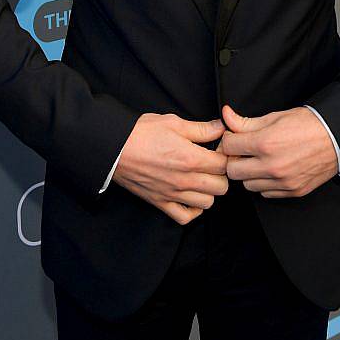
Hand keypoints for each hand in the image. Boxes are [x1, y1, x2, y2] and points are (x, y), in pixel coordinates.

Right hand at [113, 113, 229, 223]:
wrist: (114, 148)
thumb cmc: (141, 133)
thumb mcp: (173, 123)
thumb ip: (201, 128)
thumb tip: (222, 127)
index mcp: (191, 158)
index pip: (224, 164)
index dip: (226, 155)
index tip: (220, 149)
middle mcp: (185, 180)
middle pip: (221, 186)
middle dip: (221, 174)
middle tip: (212, 162)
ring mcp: (173, 194)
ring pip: (208, 203)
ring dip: (209, 191)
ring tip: (202, 177)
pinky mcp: (161, 203)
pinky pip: (186, 217)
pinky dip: (193, 210)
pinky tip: (191, 195)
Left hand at [217, 103, 337, 197]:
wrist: (337, 138)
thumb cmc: (308, 124)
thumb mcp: (275, 117)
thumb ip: (246, 122)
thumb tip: (226, 116)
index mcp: (265, 143)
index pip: (228, 146)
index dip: (228, 140)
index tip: (234, 138)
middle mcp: (272, 166)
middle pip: (233, 171)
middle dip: (234, 159)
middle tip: (242, 151)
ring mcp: (282, 182)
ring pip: (248, 185)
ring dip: (248, 173)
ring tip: (258, 160)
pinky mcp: (292, 191)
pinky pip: (266, 193)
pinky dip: (264, 183)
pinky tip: (271, 170)